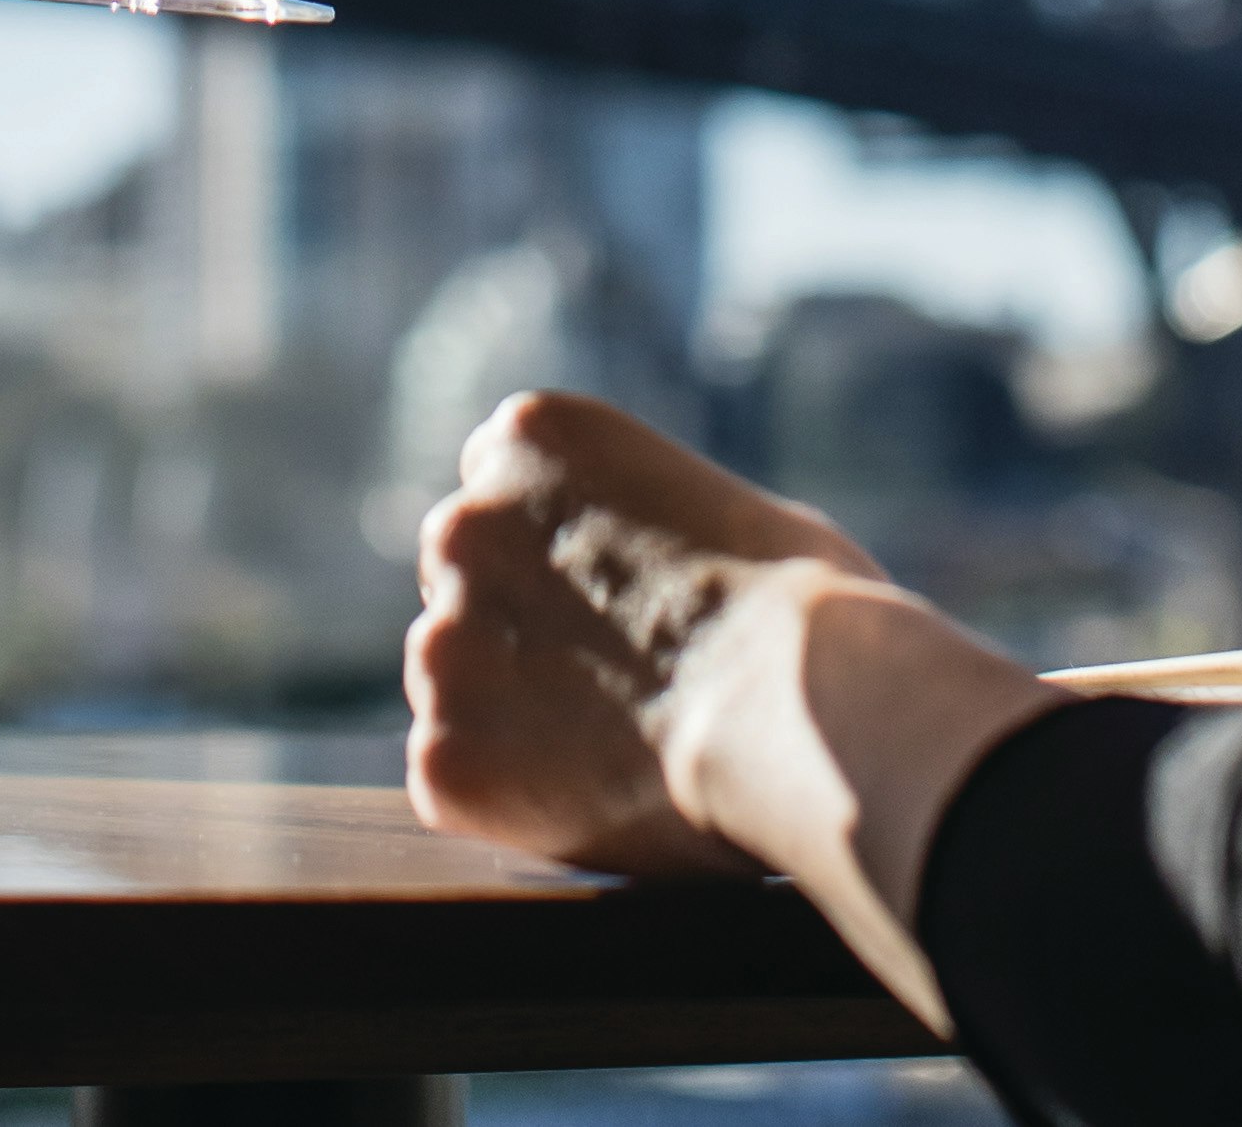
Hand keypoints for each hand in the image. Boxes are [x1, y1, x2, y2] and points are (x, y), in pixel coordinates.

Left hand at [405, 392, 1048, 1028]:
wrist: (789, 708)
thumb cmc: (799, 606)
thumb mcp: (726, 506)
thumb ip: (650, 522)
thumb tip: (660, 565)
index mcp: (529, 439)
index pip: (499, 484)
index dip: (546, 550)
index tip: (590, 601)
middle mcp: (462, 524)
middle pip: (460, 578)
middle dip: (512, 624)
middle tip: (598, 684)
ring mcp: (443, 641)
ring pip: (454, 680)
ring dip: (506, 710)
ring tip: (608, 749)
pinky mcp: (442, 756)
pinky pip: (457, 777)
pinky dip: (506, 797)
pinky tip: (587, 802)